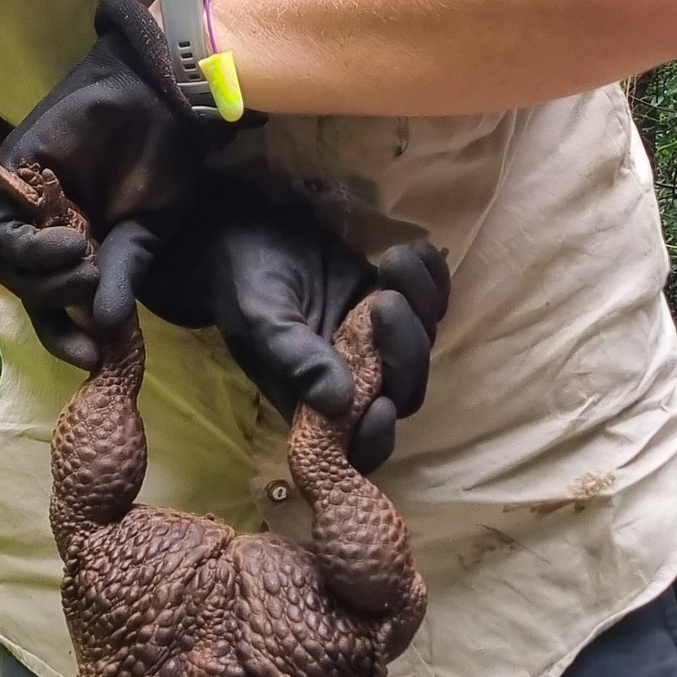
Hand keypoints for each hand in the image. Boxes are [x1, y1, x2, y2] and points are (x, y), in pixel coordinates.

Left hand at [0, 0, 227, 368]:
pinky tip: (68, 242)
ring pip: (8, 264)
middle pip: (25, 287)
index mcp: (78, 245)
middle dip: (56, 303)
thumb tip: (105, 329)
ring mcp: (28, 202)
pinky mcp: (15, 174)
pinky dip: (31, 248)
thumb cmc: (163, 161)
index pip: (54, 303)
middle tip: (94, 284)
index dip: (64, 336)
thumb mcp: (147, 233)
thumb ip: (122, 277)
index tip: (90, 357)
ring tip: (84, 260)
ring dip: (44, 277)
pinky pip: (2, 229)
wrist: (160, 99)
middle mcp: (47, 228)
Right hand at [140, 176, 450, 472]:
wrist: (245, 231)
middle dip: (405, 350)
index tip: (381, 404)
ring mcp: (378, 343)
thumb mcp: (262, 321)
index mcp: (315, 403)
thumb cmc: (244, 282)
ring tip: (391, 262)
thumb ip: (297, 361)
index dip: (377, 437)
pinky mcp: (392, 304)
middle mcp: (353, 380)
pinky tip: (412, 250)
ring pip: (423, 344)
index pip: (359, 444)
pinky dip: (431, 278)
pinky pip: (432, 302)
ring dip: (421, 305)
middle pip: (405, 390)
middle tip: (384, 301)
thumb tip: (340, 404)